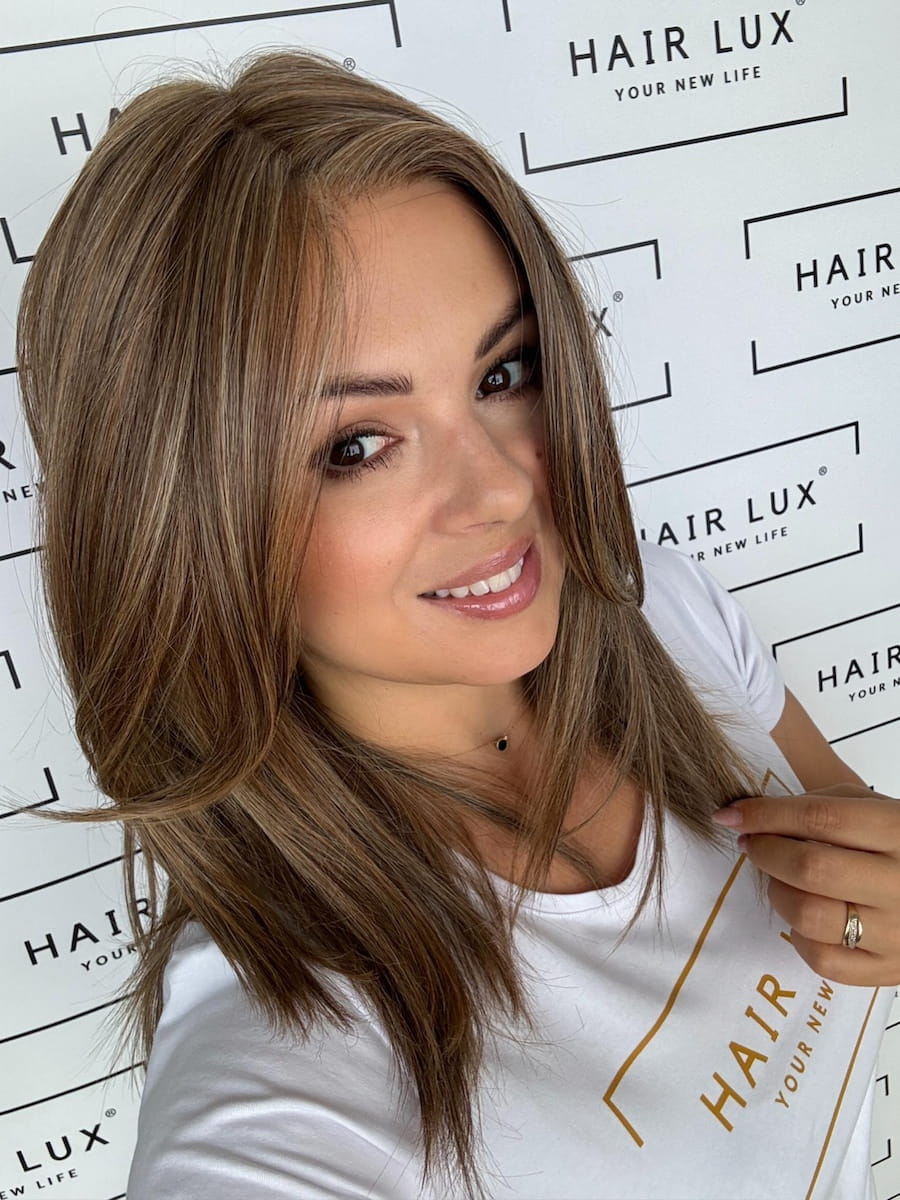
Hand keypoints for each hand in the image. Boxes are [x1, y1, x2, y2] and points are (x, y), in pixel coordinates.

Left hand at [711, 784, 899, 986]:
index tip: (731, 815)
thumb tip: (758, 814)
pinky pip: (823, 960)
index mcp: (897, 832)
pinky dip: (799, 938)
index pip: (820, 818)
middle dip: (765, 852)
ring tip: (781, 880)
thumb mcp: (876, 809)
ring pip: (809, 916)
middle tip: (751, 844)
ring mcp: (897, 933)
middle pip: (810, 868)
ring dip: (778, 894)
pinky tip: (803, 920)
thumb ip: (825, 806)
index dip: (766, 815)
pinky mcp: (889, 970)